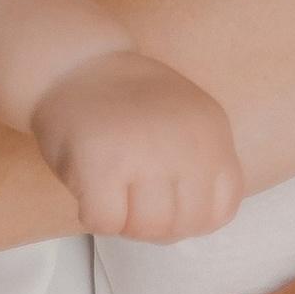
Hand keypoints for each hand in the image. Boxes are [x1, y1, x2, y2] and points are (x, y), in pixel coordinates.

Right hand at [30, 48, 242, 240]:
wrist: (73, 65)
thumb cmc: (125, 102)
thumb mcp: (186, 121)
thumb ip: (199, 165)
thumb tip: (192, 224)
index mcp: (212, 133)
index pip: (220, 211)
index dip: (190, 222)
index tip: (166, 208)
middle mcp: (187, 143)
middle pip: (183, 225)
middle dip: (155, 228)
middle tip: (131, 203)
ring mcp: (146, 154)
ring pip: (147, 229)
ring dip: (125, 223)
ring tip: (111, 194)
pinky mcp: (102, 165)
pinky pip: (106, 223)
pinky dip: (93, 217)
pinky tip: (89, 190)